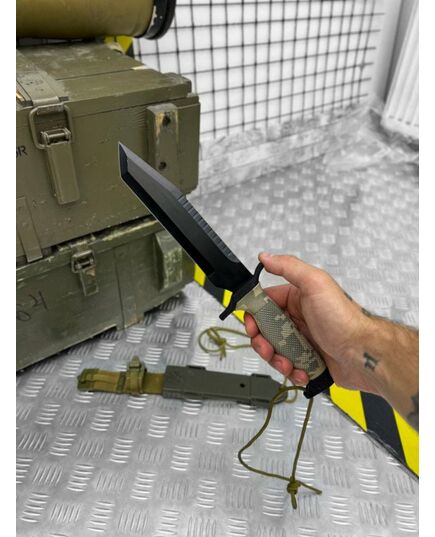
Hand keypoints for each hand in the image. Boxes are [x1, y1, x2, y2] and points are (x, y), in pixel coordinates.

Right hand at [245, 252, 376, 393]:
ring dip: (276, 359)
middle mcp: (299, 318)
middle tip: (268, 348)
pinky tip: (301, 369)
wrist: (364, 354)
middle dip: (263, 341)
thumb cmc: (345, 319)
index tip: (252, 325)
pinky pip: (290, 366)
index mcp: (297, 298)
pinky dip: (292, 371)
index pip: (265, 303)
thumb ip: (289, 267)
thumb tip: (266, 257)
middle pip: (266, 330)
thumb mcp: (315, 284)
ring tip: (287, 362)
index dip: (254, 314)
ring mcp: (303, 339)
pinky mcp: (309, 359)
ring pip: (275, 350)